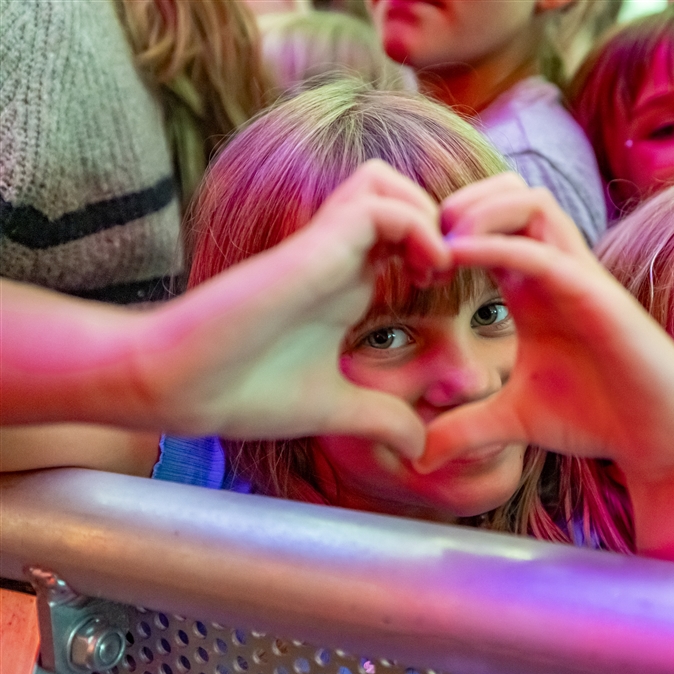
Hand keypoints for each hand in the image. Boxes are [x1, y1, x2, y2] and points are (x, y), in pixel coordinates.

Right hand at [138, 160, 449, 452]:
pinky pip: (376, 205)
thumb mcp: (334, 410)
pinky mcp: (309, 248)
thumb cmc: (241, 392)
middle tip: (450, 270)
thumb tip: (420, 446)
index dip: (437, 247)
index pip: (400, 231)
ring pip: (384, 182)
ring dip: (425, 213)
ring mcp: (321, 246)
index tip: (451, 292)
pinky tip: (422, 272)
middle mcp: (336, 256)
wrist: (176, 388)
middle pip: (394, 190)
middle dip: (438, 218)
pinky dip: (413, 225)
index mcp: (344, 283)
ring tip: (435, 267)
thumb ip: (379, 420)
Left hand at [417, 174, 673, 475]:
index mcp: (533, 286)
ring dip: (480, 210)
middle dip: (460, 202)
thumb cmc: (596, 418)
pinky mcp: (597, 296)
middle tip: (423, 245)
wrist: (657, 437)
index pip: (491, 220)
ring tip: (442, 247)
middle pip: (510, 190)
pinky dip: (496, 246)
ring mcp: (579, 277)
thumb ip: (465, 429)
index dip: (445, 229)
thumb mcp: (513, 421)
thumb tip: (419, 456)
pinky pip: (543, 252)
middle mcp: (556, 270)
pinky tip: (456, 258)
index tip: (412, 268)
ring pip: (532, 201)